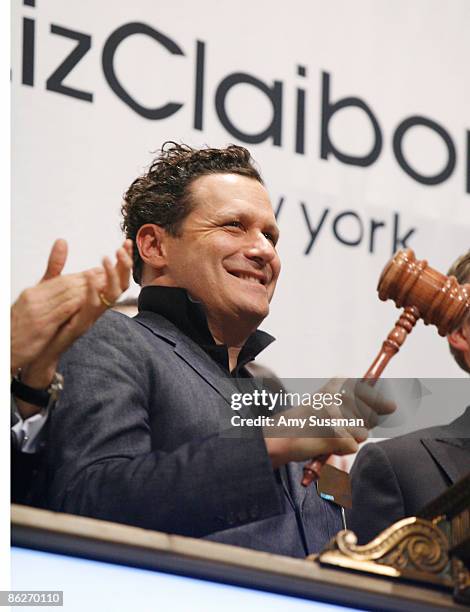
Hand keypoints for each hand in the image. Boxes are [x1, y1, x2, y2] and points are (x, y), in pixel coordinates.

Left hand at [12, 239, 132, 417]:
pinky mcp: (81, 325)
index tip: (126, 242)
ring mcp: (92, 317)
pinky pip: (92, 308)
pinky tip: (90, 278)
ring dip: (111, 275)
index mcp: (97, 298)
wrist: (44, 350)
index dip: (124, 260)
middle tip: (121, 248)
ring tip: (106, 258)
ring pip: (112, 295)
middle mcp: (100, 307)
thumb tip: (89, 266)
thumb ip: (72, 276)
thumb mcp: (64, 294)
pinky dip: (92, 291)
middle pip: (122, 284)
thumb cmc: (55, 323)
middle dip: (124, 265)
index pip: (118, 276)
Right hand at [264, 378, 395, 468]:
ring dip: (349, 438)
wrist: (279, 437)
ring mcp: (336, 416)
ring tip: (328, 434)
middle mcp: (337, 396)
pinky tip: (325, 443)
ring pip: (363, 433)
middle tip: (339, 425)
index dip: (377, 402)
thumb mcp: (331, 403)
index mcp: (336, 384)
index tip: (386, 407)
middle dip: (360, 425)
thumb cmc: (306, 422)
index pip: (369, 391)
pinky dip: (341, 450)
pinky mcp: (334, 435)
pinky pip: (353, 447)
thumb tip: (392, 406)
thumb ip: (360, 403)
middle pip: (370, 415)